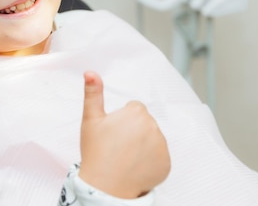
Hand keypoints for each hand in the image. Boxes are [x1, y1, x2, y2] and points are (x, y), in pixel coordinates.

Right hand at [78, 71, 170, 198]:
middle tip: (118, 146)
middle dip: (134, 131)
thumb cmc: (96, 151)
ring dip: (143, 146)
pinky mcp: (166, 164)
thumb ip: (93, 93)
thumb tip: (90, 72)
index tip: (113, 132)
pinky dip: (150, 162)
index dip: (122, 120)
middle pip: (145, 124)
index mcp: (136, 113)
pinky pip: (159, 157)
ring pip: (152, 140)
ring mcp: (161, 146)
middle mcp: (153, 127)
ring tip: (126, 157)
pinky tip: (135, 166)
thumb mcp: (91, 119)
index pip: (134, 109)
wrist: (105, 185)